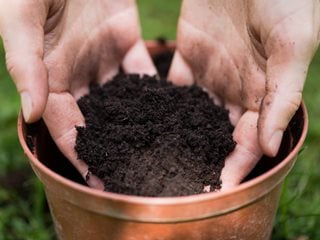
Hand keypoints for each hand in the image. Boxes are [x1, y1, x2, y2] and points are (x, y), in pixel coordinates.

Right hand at [0, 0, 155, 188]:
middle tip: (135, 175)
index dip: (81, 153)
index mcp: (51, 74)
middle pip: (98, 120)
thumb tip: (34, 114)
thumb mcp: (22, 14)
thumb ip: (25, 63)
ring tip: (158, 151)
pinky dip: (153, 91)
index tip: (99, 181)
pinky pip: (141, 71)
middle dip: (114, 148)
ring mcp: (102, 58)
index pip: (66, 124)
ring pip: (123, 100)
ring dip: (138, 125)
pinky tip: (170, 110)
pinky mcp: (125, 41)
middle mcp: (78, 72)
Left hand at [169, 0, 319, 189]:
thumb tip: (268, 146)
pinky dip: (160, 104)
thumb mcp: (291, 43)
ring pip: (191, 115)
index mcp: (262, 91)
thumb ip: (281, 95)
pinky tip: (144, 122)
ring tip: (154, 160)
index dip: (234, 164)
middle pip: (216, 134)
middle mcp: (235, 89)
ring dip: (176, 137)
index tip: (215, 188)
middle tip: (177, 182)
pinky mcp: (189, 56)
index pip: (248, 139)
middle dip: (200, 158)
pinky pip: (172, 87)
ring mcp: (210, 74)